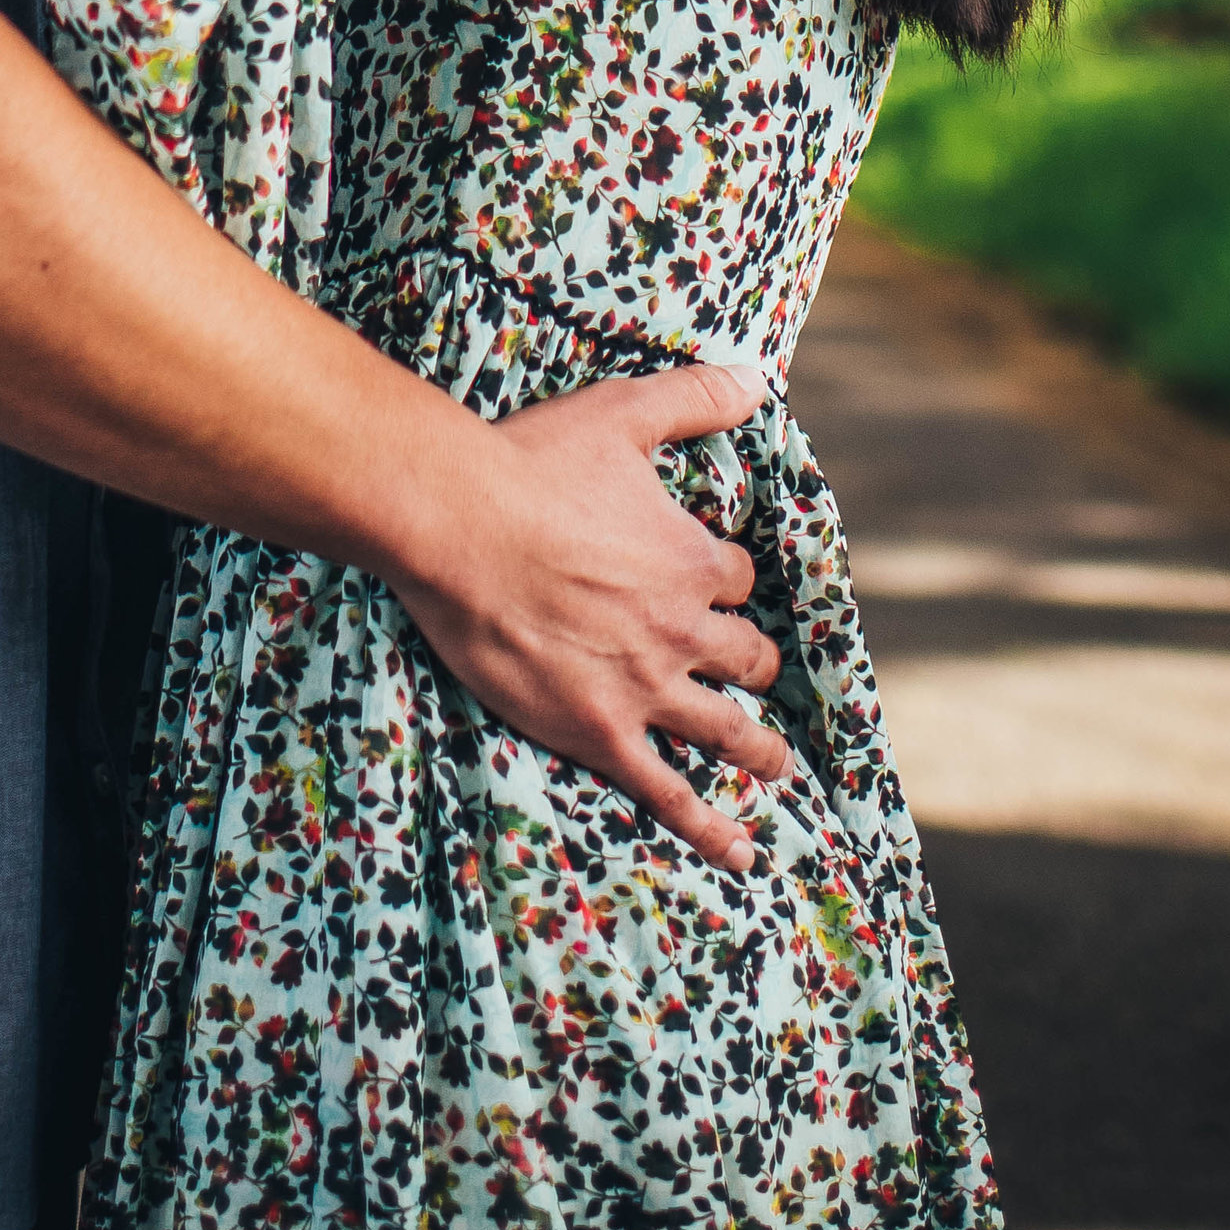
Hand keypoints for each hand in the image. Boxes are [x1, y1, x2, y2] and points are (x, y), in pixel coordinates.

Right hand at [390, 362, 790, 872]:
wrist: (455, 524)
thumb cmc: (531, 463)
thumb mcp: (622, 414)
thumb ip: (694, 397)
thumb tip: (757, 378)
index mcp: (691, 560)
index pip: (733, 578)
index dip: (720, 576)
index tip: (706, 578)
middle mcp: (682, 631)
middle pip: (747, 657)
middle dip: (753, 662)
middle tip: (752, 673)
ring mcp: (644, 689)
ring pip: (728, 732)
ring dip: (759, 750)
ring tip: (774, 766)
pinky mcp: (600, 732)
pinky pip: (669, 791)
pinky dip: (709, 826)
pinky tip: (740, 851)